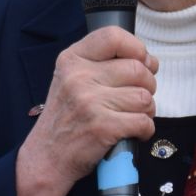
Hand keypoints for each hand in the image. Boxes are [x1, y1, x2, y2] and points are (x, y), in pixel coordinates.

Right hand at [16, 26, 158, 195]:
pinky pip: (144, 122)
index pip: (113, 36)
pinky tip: (132, 133)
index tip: (141, 63)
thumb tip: (150, 61)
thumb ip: (104, 65)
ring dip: (146, 111)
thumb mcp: (71, 80)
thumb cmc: (66, 120)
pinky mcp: (103, 127)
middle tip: (136, 100)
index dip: (137, 48)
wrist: (46, 159)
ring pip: (144, 97)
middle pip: (137, 69)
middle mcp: (79, 76)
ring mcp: (90, 102)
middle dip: (147, 86)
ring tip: (131, 118)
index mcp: (72, 59)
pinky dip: (144, 130)